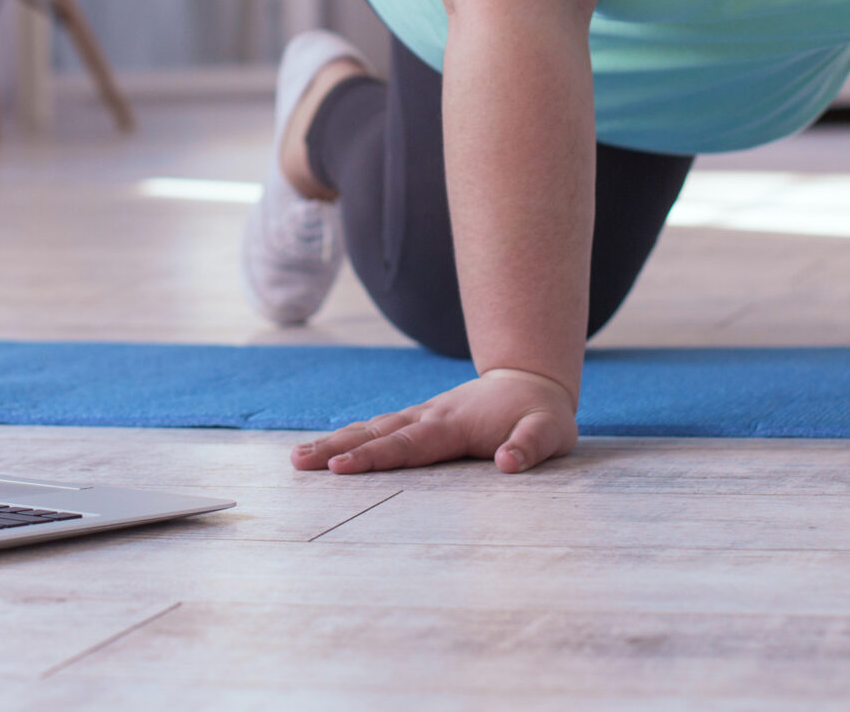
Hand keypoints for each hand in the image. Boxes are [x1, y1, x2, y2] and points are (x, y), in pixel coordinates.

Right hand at [289, 367, 577, 474]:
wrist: (531, 380)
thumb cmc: (542, 414)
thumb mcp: (550, 432)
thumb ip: (530, 446)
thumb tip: (506, 463)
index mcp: (455, 424)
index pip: (408, 445)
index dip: (374, 457)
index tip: (341, 468)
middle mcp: (430, 417)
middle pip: (376, 434)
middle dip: (337, 449)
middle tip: (299, 463)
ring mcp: (422, 416)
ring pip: (371, 429)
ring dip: (335, 443)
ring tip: (298, 459)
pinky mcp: (420, 420)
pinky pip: (379, 429)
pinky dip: (350, 438)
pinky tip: (328, 450)